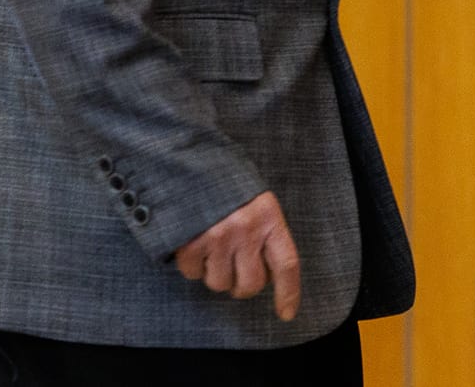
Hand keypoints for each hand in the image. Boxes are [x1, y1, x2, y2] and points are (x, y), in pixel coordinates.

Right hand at [174, 190, 300, 320]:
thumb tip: (267, 273)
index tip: (286, 313)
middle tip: (236, 271)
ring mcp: (217, 238)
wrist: (187, 161)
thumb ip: (264, 231)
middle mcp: (246, 230)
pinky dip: (192, 265)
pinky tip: (193, 242)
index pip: (286, 264)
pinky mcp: (190, 243)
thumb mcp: (255, 200)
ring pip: (220, 283)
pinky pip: (193, 274)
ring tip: (212, 249)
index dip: (288, 293)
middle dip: (242, 285)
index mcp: (269, 217)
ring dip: (215, 274)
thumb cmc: (225, 183)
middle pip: (251, 284)